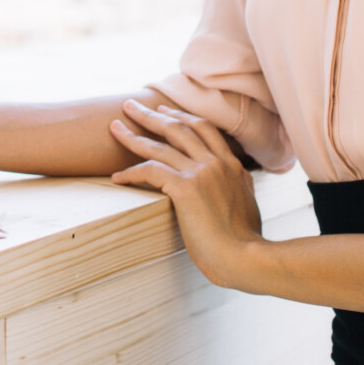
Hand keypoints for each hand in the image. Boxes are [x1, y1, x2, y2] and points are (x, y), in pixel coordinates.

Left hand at [109, 100, 264, 287]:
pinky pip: (150, 171)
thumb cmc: (245, 241)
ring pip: (160, 146)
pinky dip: (131, 172)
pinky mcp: (185, 189)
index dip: (181, 117)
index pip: (204, 129)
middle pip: (179, 128)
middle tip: (131, 105)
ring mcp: (201, 173)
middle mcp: (216, 163)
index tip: (164, 111)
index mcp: (232, 165)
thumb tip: (239, 179)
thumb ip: (241, 185)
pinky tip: (117, 177)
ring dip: (133, 135)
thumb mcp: (248, 203)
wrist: (246, 258)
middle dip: (152, 115)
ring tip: (114, 128)